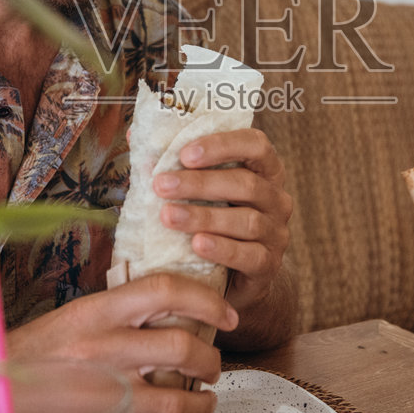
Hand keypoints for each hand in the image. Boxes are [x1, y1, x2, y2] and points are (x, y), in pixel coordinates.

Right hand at [7, 272, 237, 412]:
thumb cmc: (29, 356)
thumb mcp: (72, 318)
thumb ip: (118, 314)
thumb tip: (172, 312)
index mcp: (95, 313)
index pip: (163, 289)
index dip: (205, 299)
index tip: (225, 314)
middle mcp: (102, 348)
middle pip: (180, 347)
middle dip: (209, 360)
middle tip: (211, 367)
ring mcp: (102, 394)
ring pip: (175, 402)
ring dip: (203, 405)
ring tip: (203, 404)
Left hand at [152, 128, 292, 313]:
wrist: (232, 276)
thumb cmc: (212, 220)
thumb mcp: (199, 191)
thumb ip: (174, 164)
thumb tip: (137, 136)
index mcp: (264, 170)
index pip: (255, 145)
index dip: (222, 145)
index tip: (184, 154)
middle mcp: (276, 198)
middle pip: (245, 183)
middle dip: (200, 183)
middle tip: (161, 185)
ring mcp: (277, 233)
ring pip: (246, 221)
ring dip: (204, 216)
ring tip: (168, 216)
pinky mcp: (269, 264)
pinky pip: (250, 255)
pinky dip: (223, 249)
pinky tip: (197, 245)